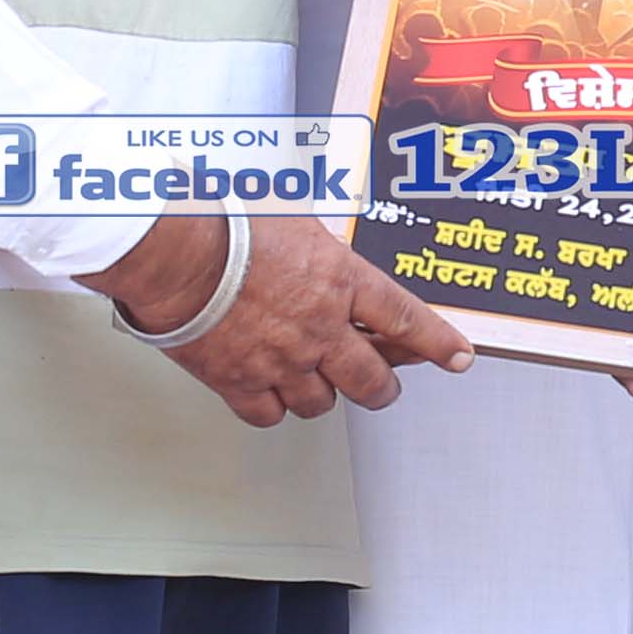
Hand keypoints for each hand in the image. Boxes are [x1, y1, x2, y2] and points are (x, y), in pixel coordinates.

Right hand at [108, 213, 469, 424]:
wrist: (174, 250)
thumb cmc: (226, 221)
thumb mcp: (295, 218)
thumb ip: (320, 249)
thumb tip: (326, 255)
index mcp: (341, 281)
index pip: (408, 320)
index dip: (439, 343)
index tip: (458, 357)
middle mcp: (321, 328)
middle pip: (372, 380)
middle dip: (382, 386)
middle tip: (381, 386)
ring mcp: (283, 360)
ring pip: (322, 403)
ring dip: (323, 394)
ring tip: (314, 380)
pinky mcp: (240, 382)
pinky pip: (269, 415)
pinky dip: (272, 408)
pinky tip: (268, 393)